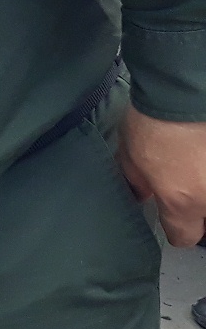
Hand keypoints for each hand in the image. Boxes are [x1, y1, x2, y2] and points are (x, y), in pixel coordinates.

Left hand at [118, 107, 205, 245]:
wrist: (185, 92)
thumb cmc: (153, 123)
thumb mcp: (130, 157)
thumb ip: (137, 183)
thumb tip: (142, 196)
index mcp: (183, 203)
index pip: (185, 236)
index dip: (176, 228)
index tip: (171, 216)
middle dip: (197, 209)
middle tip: (185, 186)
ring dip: (203, 185)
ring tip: (194, 168)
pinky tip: (201, 158)